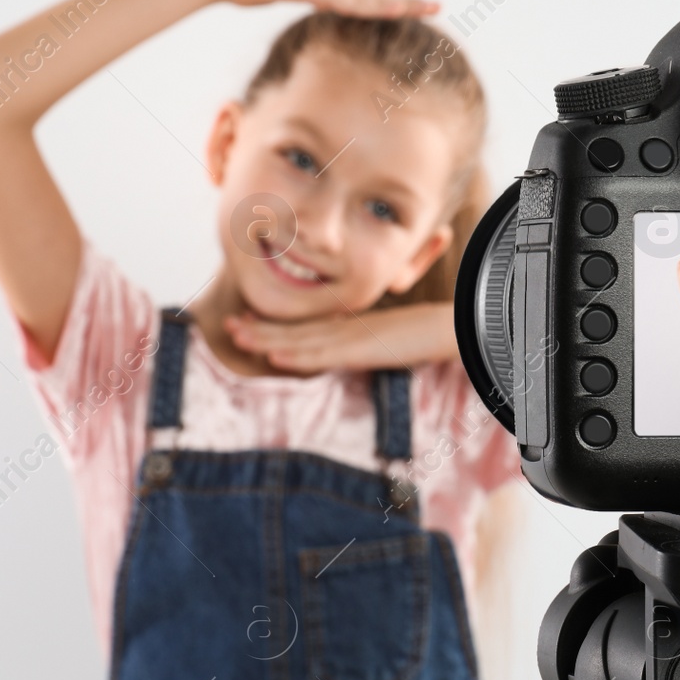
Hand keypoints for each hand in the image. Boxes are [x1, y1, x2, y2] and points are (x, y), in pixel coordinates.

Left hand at [225, 302, 453, 372]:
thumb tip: (361, 354)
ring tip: (237, 335)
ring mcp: (351, 338)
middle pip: (295, 330)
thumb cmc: (428, 335)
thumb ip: (371, 348)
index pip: (305, 328)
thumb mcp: (391, 344)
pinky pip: (323, 355)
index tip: (247, 323)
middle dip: (259, 328)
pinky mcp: (362, 349)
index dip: (274, 326)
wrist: (453, 327)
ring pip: (301, 340)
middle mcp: (345, 330)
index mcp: (350, 330)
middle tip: (227, 324)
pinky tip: (275, 355)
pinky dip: (297, 354)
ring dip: (267, 338)